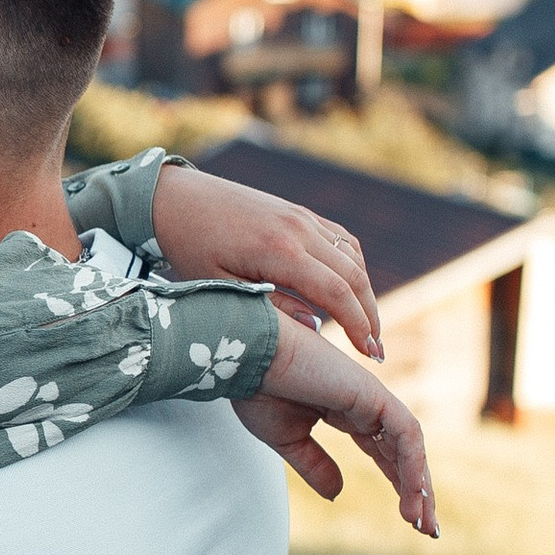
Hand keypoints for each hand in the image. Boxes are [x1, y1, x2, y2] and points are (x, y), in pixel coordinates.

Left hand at [150, 162, 382, 358]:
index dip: (359, 325)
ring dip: (365, 292)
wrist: (177, 200)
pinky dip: (353, 266)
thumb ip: (270, 310)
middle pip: (354, 275)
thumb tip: (315, 330)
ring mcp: (302, 217)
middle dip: (370, 315)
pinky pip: (340, 240)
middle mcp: (299, 229)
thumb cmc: (191, 249)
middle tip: (377, 350)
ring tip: (368, 326)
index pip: (337, 292)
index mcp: (279, 251)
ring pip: (352, 256)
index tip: (369, 354)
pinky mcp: (299, 212)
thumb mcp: (222, 289)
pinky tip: (351, 290)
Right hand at [239, 315, 438, 535]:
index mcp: (347, 412)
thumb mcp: (288, 441)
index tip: (410, 521)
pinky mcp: (372, 394)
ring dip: (419, 485)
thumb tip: (339, 494)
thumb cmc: (258, 389)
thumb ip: (315, 465)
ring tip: (421, 522)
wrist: (245, 359)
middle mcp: (365, 404)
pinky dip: (414, 463)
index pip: (385, 453)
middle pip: (404, 453)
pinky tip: (416, 492)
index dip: (400, 485)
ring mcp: (371, 397)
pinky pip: (406, 433)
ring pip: (410, 446)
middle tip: (428, 530)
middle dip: (418, 491)